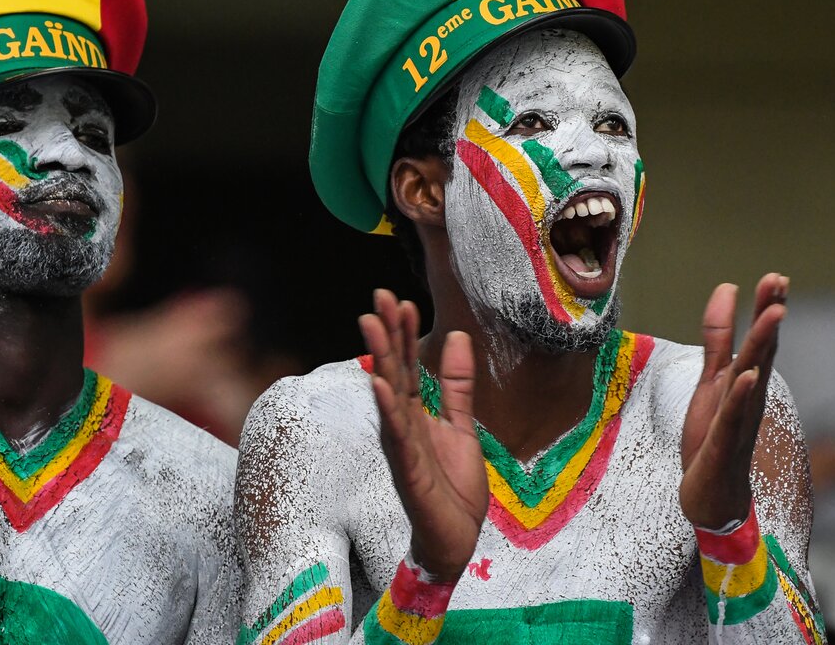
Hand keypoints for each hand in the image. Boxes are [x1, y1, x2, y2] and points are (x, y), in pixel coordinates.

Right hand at [359, 289, 488, 581]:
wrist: (457, 538)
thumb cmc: (453, 486)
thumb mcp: (462, 426)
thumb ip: (457, 385)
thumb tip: (457, 336)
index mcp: (414, 413)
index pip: (406, 365)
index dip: (405, 333)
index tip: (403, 300)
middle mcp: (401, 425)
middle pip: (392, 370)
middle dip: (387, 333)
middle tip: (380, 296)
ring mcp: (402, 446)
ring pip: (388, 395)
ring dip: (380, 359)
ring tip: (372, 325)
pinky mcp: (408, 470)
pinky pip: (396, 435)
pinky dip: (386, 408)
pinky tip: (378, 383)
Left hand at [680, 274, 787, 529]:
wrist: (711, 495)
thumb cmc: (714, 435)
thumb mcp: (712, 381)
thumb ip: (718, 340)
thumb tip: (726, 292)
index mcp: (745, 382)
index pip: (760, 340)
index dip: (766, 308)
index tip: (776, 277)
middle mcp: (748, 398)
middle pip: (761, 351)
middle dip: (770, 316)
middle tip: (779, 282)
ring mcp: (738, 419)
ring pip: (752, 378)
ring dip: (762, 346)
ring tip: (773, 314)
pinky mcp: (721, 442)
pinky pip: (733, 415)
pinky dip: (741, 394)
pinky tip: (747, 374)